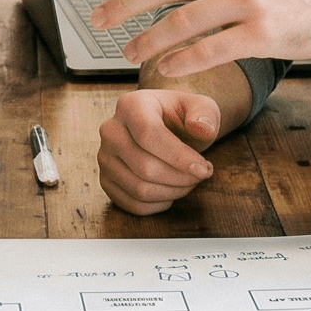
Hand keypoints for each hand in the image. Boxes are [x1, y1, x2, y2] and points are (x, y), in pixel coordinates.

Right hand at [99, 87, 221, 214]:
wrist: (165, 126)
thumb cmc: (182, 117)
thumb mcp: (201, 107)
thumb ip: (205, 114)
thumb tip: (202, 128)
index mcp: (130, 105)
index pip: (148, 134)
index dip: (179, 157)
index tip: (203, 168)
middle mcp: (111, 131)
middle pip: (144, 167)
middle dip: (181, 178)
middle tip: (202, 174)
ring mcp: (105, 157)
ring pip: (139, 189)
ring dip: (173, 192)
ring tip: (190, 181)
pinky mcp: (106, 180)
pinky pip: (133, 204)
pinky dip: (159, 204)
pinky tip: (173, 191)